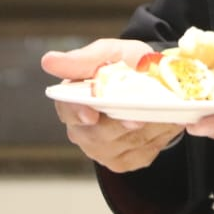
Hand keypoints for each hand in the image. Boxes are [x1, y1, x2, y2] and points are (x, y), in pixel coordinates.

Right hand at [42, 38, 184, 172]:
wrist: (156, 81)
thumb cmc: (127, 64)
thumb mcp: (110, 52)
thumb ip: (84, 58)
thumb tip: (48, 60)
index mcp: (72, 100)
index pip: (68, 110)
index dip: (79, 112)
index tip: (91, 114)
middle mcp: (82, 131)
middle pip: (99, 133)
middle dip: (121, 124)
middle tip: (138, 116)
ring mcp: (102, 150)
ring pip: (125, 143)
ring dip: (146, 128)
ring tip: (160, 111)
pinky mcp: (124, 161)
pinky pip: (142, 152)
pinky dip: (158, 137)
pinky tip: (164, 121)